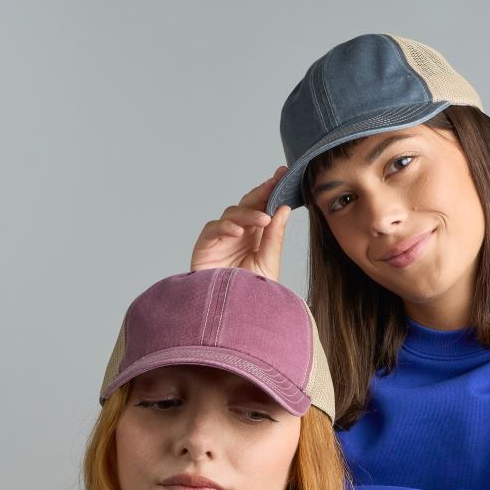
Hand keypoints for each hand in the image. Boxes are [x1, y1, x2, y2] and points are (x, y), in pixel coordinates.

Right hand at [190, 166, 290, 281]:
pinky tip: (238, 232)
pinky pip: (214, 229)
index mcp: (256, 235)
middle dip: (262, 191)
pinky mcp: (205, 246)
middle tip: (276, 180)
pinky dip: (226, 227)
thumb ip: (274, 236)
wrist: (232, 314)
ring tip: (264, 219)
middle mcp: (238, 233)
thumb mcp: (268, 262)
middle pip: (248, 204)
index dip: (272, 190)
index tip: (284, 174)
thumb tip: (284, 208)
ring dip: (248, 213)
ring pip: (232, 213)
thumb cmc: (251, 292)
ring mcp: (221, 238)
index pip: (264, 207)